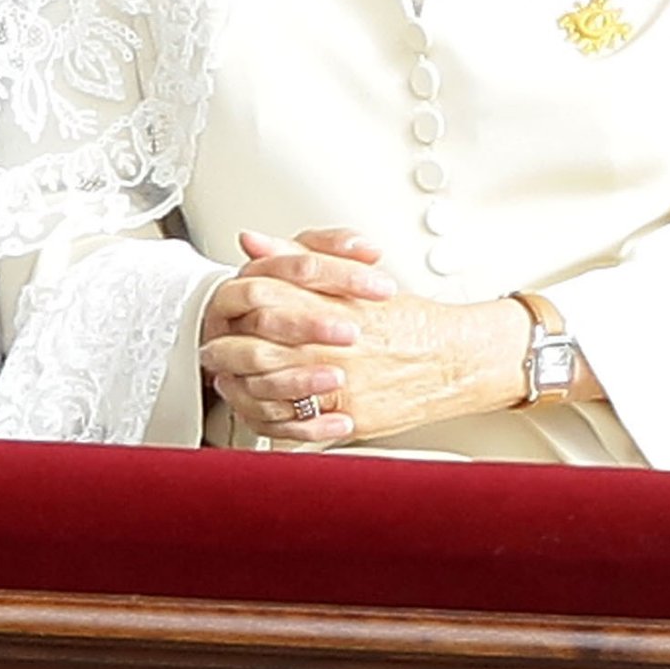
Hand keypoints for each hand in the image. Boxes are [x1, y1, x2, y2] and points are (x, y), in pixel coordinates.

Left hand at [201, 227, 529, 443]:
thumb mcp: (353, 277)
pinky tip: (261, 411)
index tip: (223, 312)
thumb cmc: (409, 320)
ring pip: (270, 390)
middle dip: (228, 350)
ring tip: (231, 381)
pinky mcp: (350, 419)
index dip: (234, 305)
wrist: (455, 359)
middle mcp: (334, 345)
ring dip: (242, 387)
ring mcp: (340, 385)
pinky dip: (270, 421)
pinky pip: (296, 427)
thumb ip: (298, 257)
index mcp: (333, 305)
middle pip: (258, 346)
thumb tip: (253, 241)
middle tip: (215, 351)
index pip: (265, 298)